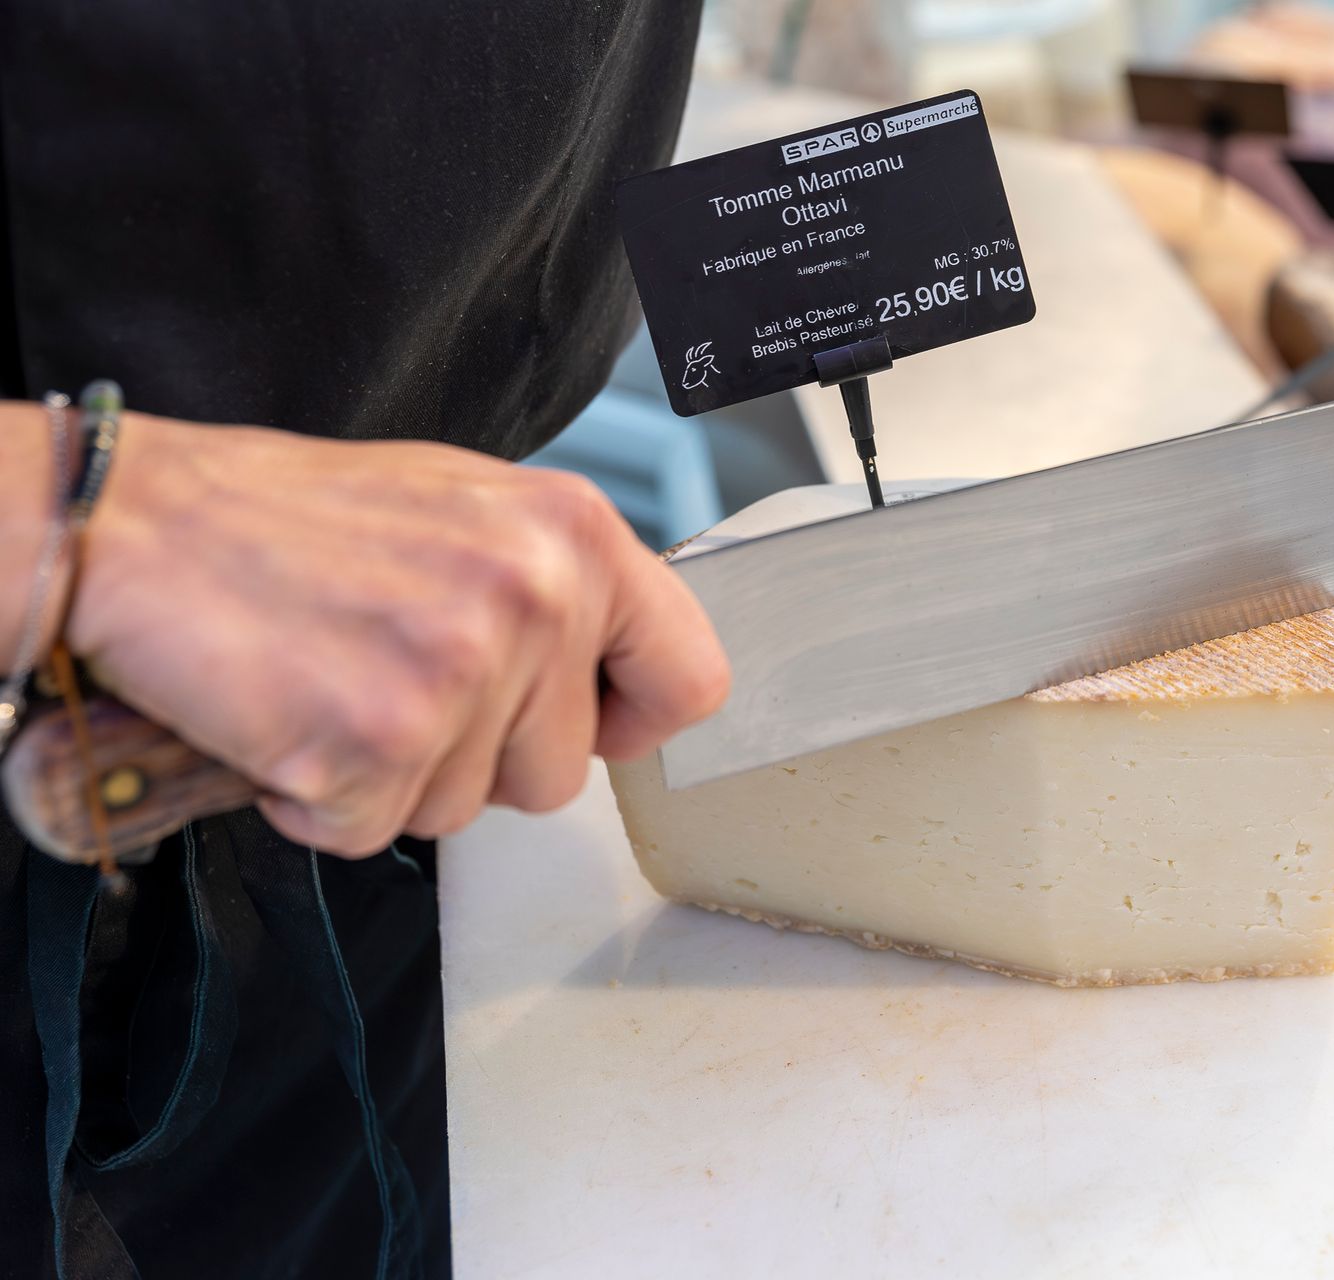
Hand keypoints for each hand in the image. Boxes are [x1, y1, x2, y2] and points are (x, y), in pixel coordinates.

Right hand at [49, 409, 727, 855]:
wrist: (134, 525)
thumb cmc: (286, 518)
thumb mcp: (465, 511)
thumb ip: (554, 586)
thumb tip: (613, 665)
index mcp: (573, 532)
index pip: (691, 677)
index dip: (636, 723)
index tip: (591, 723)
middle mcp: (537, 596)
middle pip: (563, 774)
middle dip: (479, 759)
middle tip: (396, 683)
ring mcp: (463, 670)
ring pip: (468, 811)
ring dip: (395, 778)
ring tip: (335, 684)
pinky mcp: (383, 741)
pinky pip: (377, 831)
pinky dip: (322, 800)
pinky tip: (290, 717)